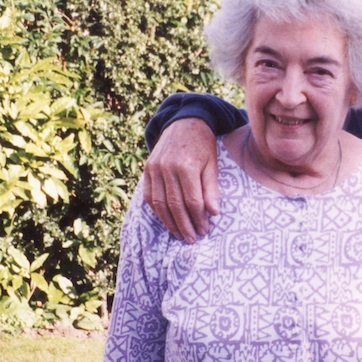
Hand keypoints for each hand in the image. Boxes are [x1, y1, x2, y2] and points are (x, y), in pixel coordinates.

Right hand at [142, 118, 219, 241]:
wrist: (184, 122)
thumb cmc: (203, 144)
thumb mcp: (213, 163)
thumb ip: (211, 188)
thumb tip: (213, 213)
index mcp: (186, 166)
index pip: (192, 201)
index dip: (198, 218)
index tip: (204, 231)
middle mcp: (167, 168)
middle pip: (174, 205)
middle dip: (184, 225)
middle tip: (192, 239)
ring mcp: (154, 168)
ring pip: (159, 203)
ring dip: (169, 222)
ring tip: (179, 234)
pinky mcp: (147, 169)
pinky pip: (149, 195)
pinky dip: (157, 211)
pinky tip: (166, 220)